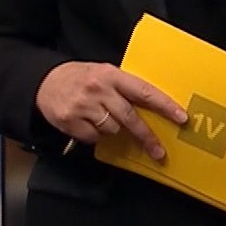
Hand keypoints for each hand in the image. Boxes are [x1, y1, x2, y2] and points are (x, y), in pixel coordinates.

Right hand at [34, 61, 188, 161]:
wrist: (44, 81)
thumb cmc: (79, 78)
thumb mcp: (103, 73)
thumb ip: (123, 88)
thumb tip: (152, 108)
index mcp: (111, 74)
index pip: (144, 91)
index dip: (164, 105)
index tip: (181, 117)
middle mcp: (99, 89)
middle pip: (131, 117)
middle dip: (147, 137)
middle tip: (159, 151)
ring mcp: (84, 105)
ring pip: (112, 130)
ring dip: (112, 130)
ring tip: (101, 118)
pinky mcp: (70, 120)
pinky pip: (93, 137)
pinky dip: (94, 135)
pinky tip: (86, 123)